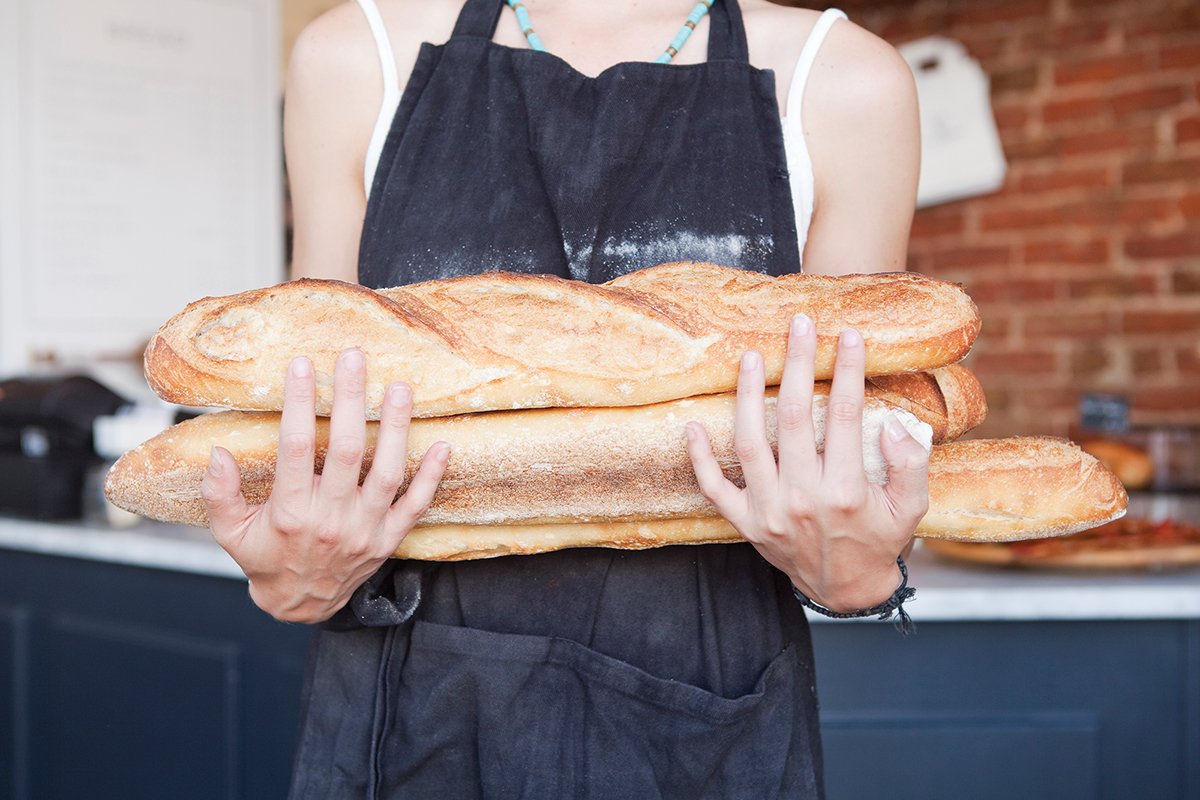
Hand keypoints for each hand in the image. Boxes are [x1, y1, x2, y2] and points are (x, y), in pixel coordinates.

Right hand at [200, 349, 449, 622]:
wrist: (302, 604)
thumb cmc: (265, 559)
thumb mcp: (230, 533)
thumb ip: (219, 494)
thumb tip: (218, 453)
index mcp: (291, 512)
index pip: (294, 448)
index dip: (299, 404)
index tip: (303, 365)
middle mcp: (331, 519)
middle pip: (345, 450)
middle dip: (350, 400)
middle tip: (354, 358)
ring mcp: (365, 530)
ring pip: (387, 472)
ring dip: (396, 428)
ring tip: (401, 388)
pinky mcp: (389, 539)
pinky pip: (417, 506)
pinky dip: (432, 477)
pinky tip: (443, 445)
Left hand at [684, 315, 929, 610]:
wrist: (847, 590)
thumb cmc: (880, 540)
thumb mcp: (913, 509)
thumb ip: (910, 465)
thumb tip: (891, 426)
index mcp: (846, 492)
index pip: (843, 416)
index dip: (847, 372)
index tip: (849, 336)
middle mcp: (803, 499)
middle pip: (792, 418)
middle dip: (797, 365)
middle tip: (799, 325)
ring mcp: (769, 512)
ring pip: (750, 443)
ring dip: (747, 396)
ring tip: (750, 357)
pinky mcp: (746, 524)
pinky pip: (714, 488)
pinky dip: (700, 458)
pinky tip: (691, 425)